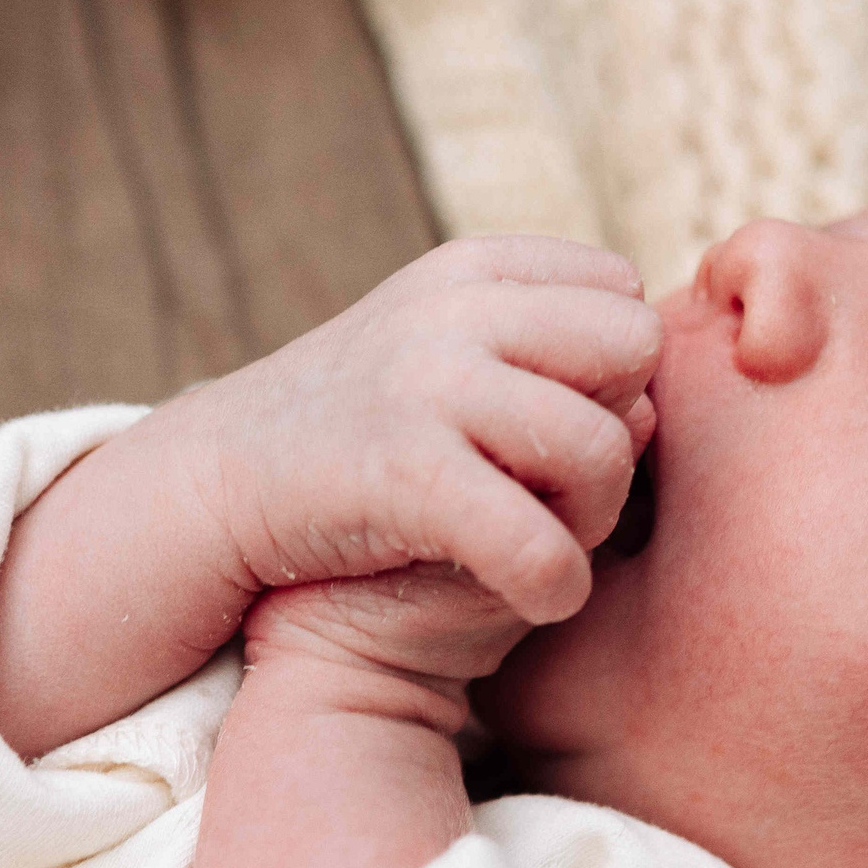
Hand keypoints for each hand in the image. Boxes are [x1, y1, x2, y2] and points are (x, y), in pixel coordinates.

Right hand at [179, 235, 659, 626]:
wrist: (215, 490)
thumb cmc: (359, 437)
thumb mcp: (448, 358)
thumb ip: (544, 356)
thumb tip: (652, 407)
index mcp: (473, 267)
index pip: (624, 299)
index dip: (612, 376)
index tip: (557, 427)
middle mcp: (454, 306)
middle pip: (634, 350)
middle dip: (619, 431)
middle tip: (564, 494)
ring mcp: (424, 380)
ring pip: (602, 446)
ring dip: (593, 518)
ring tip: (547, 546)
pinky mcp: (401, 469)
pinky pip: (536, 540)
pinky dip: (557, 584)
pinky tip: (539, 599)